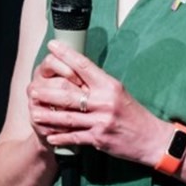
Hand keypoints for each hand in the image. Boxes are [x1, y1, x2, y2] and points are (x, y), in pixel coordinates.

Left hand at [26, 40, 168, 164]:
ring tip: (34, 114)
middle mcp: (105, 101)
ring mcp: (101, 121)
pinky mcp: (99, 138)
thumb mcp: (118, 92)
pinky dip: (61, 137)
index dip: (66, 55)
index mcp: (110, 85)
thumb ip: (98, 84)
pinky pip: (75, 137)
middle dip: (47, 93)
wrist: (153, 139)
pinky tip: (50, 136)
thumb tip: (75, 71)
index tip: (52, 46)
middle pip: (69, 94)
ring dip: (48, 116)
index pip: (84, 66)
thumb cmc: (133, 113)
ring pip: (68, 117)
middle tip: (32, 90)